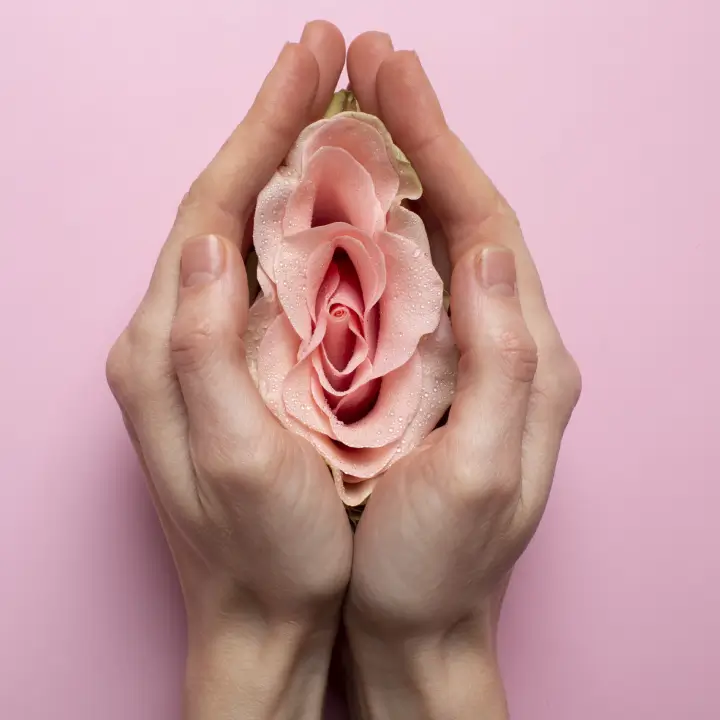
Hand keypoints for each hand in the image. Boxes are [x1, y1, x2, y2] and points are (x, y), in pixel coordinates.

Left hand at [106, 22, 351, 719]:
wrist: (262, 612)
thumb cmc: (260, 549)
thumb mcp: (231, 458)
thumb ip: (202, 347)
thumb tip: (209, 238)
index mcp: (166, 345)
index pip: (211, 208)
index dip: (261, 133)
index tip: (309, 68)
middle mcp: (175, 333)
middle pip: (224, 205)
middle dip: (275, 128)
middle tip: (326, 61)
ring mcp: (208, 347)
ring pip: (248, 234)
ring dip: (289, 166)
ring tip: (336, 111)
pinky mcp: (239, 365)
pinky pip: (268, 275)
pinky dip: (302, 224)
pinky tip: (337, 202)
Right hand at [343, 34, 581, 718]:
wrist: (418, 620)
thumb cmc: (440, 562)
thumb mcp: (480, 472)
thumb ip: (500, 360)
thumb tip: (492, 251)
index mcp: (525, 357)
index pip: (486, 225)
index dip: (439, 148)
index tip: (392, 81)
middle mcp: (505, 342)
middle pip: (464, 218)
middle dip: (419, 139)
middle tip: (369, 69)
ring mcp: (464, 354)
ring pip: (434, 244)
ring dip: (397, 175)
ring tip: (353, 114)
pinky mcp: (428, 373)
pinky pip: (406, 286)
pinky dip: (377, 233)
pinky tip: (343, 204)